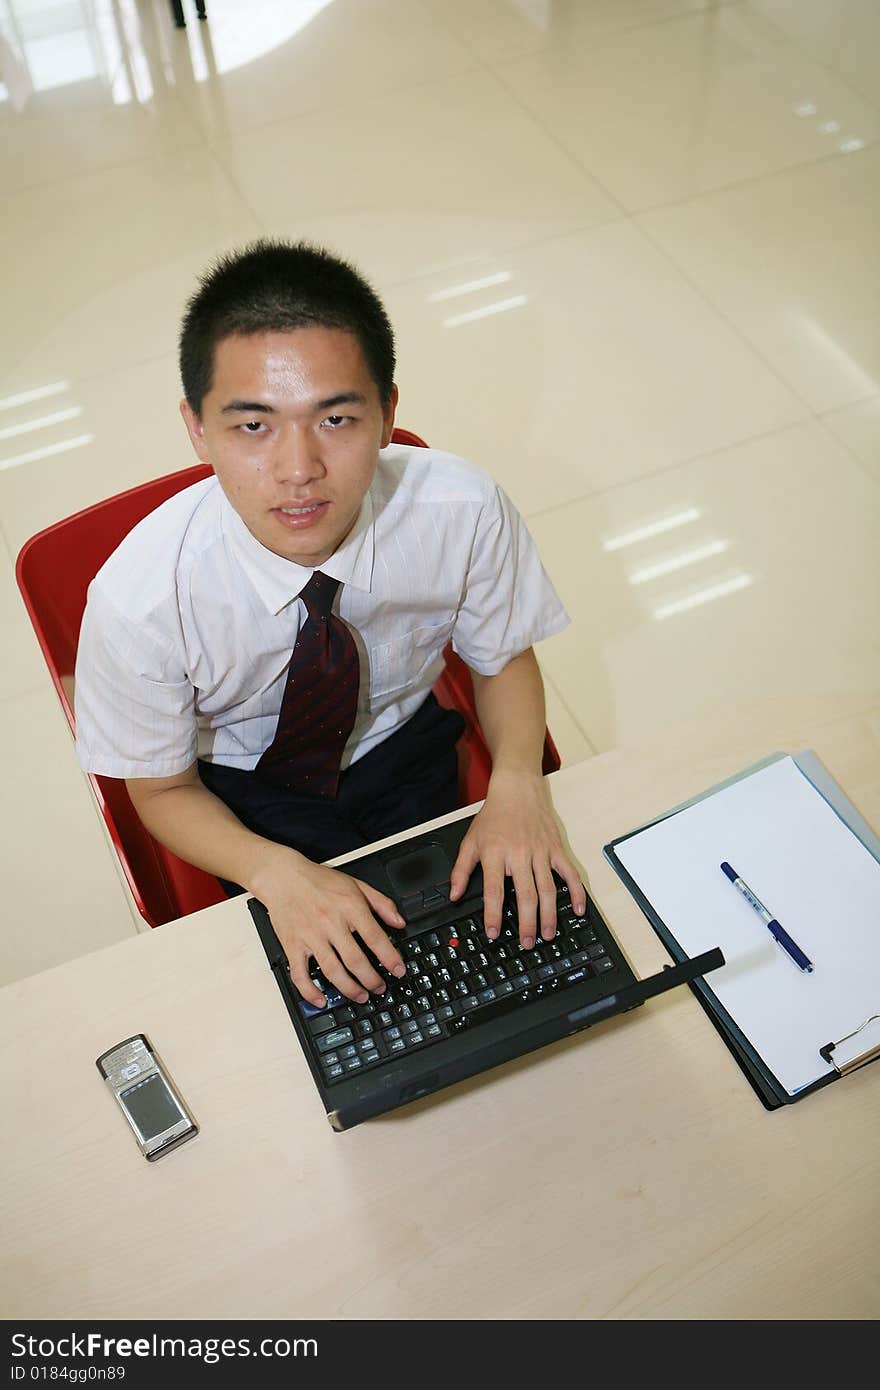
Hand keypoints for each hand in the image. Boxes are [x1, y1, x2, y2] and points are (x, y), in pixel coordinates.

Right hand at [253, 847, 406, 1007]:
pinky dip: (309, 991)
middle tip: (379, 988)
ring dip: (348, 988)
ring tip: (360, 996)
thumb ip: (381, 903)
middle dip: (371, 979)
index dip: (390, 957)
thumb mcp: (356, 884)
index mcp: (349, 907)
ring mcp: (310, 936)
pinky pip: (300, 974)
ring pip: (332, 970)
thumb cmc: (318, 880)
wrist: (282, 877)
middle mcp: (330, 923)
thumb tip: (399, 922)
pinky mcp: (293, 945)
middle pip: (355, 960)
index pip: (374, 937)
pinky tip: (320, 1000)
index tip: (399, 970)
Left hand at [448, 769, 585, 948]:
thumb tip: (454, 895)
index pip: (494, 891)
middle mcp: (519, 855)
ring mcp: (540, 852)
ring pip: (547, 889)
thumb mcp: (470, 841)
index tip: (493, 933)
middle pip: (525, 895)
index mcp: (495, 854)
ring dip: (549, 915)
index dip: (493, 915)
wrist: (517, 789)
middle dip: (527, 923)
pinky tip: (577, 910)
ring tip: (549, 934)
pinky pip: (569, 873)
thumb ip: (461, 870)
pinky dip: (576, 892)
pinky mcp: (556, 848)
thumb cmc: (494, 815)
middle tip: (527, 943)